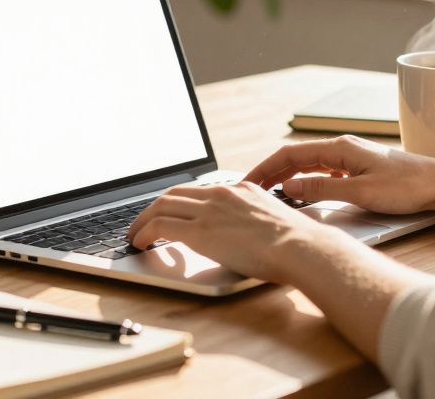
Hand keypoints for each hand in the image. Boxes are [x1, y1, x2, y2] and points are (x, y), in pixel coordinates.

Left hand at [127, 181, 329, 282]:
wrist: (299, 247)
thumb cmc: (296, 243)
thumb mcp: (274, 219)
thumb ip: (256, 219)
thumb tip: (250, 234)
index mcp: (240, 189)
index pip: (198, 189)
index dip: (178, 201)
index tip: (170, 211)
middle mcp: (221, 194)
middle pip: (174, 193)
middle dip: (154, 207)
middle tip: (144, 222)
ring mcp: (209, 210)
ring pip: (161, 206)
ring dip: (143, 220)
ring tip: (135, 234)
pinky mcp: (200, 230)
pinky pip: (160, 226)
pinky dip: (144, 232)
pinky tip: (140, 243)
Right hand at [241, 135, 434, 213]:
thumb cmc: (408, 187)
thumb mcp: (360, 193)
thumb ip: (322, 189)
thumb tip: (288, 186)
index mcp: (339, 149)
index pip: (289, 155)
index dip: (264, 169)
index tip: (246, 183)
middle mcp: (343, 149)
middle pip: (296, 158)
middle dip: (271, 173)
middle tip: (250, 191)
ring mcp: (351, 158)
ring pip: (310, 165)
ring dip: (288, 177)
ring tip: (271, 193)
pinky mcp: (360, 169)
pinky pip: (324, 172)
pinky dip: (307, 181)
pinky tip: (305, 193)